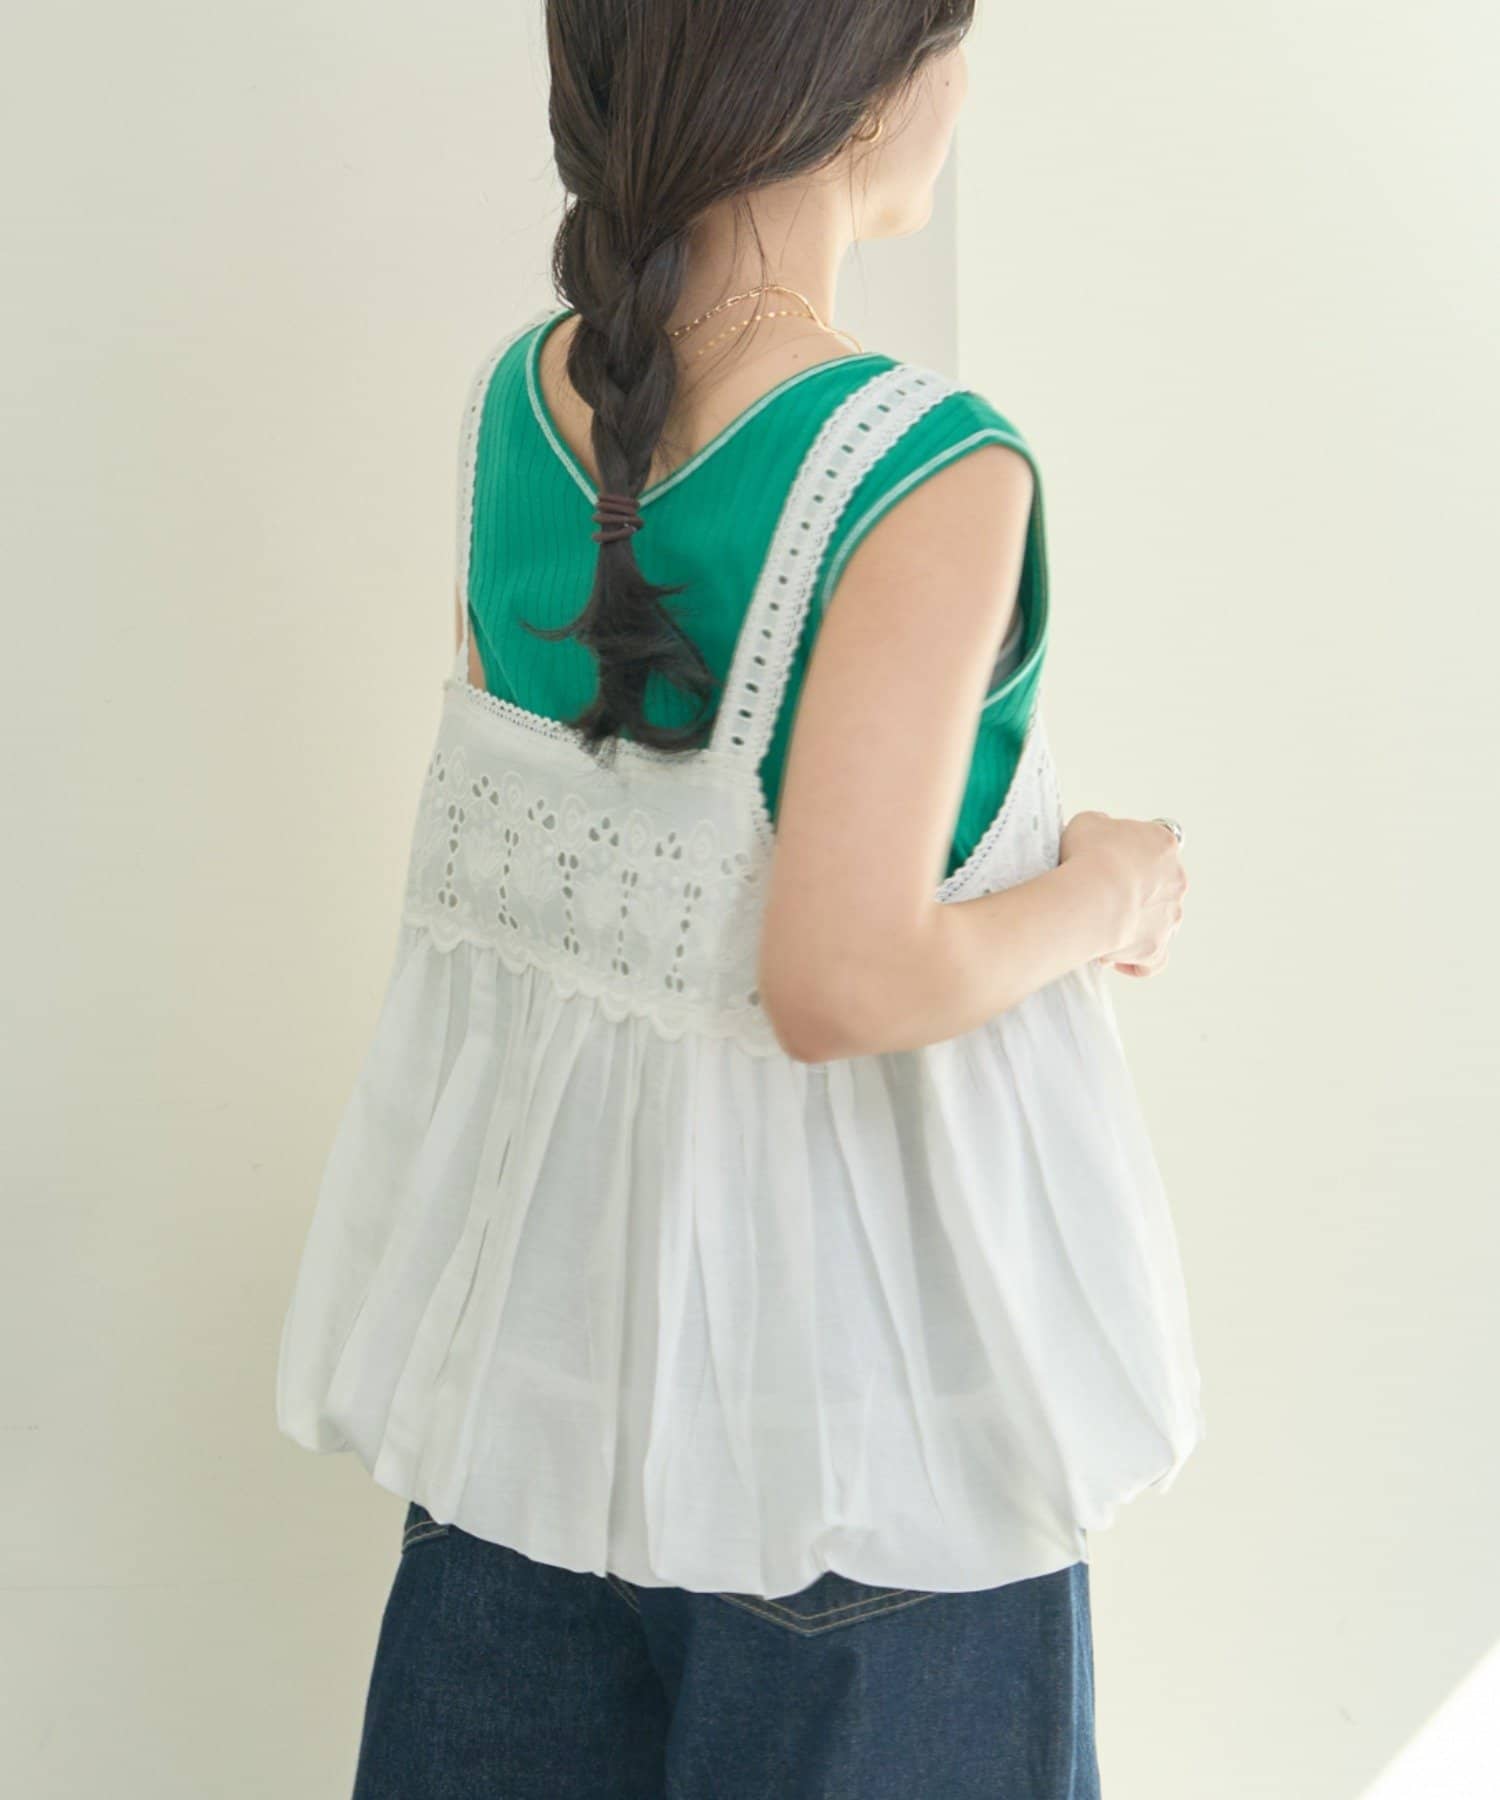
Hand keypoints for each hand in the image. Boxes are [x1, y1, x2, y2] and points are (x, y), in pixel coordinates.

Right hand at [1058, 810, 1187, 978]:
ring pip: (1158, 922)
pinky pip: (1153, 961)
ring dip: (1133, 925)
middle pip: (1159, 886)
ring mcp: (1170, 917)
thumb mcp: (1087, 822)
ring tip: (1100, 926)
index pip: (1155, 847)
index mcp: (1163, 845)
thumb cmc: (1089, 856)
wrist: (1092, 895)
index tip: (1109, 861)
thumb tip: (1099, 833)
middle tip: (1100, 895)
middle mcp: (1175, 881)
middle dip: (1133, 892)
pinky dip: (1137, 962)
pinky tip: (1117, 960)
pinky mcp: (1157, 948)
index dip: (1130, 855)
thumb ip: (1101, 827)